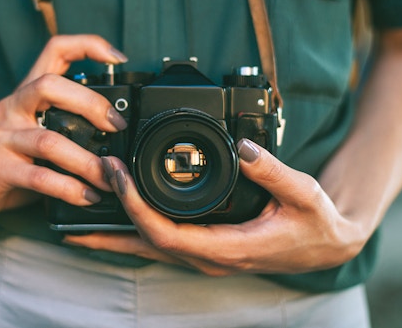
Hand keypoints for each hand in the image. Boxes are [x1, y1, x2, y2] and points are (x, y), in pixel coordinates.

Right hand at [0, 35, 128, 225]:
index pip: (54, 50)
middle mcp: (12, 107)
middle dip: (91, 103)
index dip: (87, 45)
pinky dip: (69, 189)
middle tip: (118, 126)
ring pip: (48, 140)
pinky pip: (38, 177)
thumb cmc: (10, 157)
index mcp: (26, 93)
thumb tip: (119, 134)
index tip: (118, 56)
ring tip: (109, 176)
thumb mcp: (36, 131)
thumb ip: (68, 125)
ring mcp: (1, 137)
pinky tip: (88, 197)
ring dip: (86, 161)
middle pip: (50, 86)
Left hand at [64, 139, 366, 275]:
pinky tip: (115, 221)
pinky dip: (132, 232)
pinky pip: (160, 244)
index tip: (116, 174)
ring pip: (147, 249)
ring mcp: (205, 256)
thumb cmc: (315, 223)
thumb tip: (244, 146)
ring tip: (74, 220)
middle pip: (143, 245)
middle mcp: (209, 257)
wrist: (327, 245)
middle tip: (76, 194)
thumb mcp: (303, 194)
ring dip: (111, 233)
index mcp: (227, 247)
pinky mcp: (205, 249)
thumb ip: (274, 171)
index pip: (165, 232)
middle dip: (107, 222)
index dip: (135, 205)